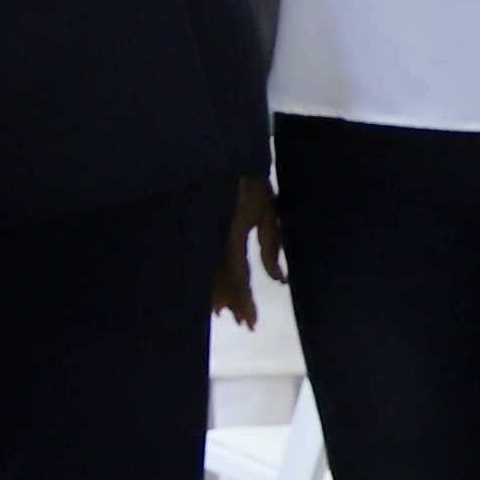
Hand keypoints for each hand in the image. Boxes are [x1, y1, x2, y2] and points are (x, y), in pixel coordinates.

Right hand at [215, 173, 285, 323]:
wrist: (225, 156)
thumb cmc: (252, 182)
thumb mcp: (268, 214)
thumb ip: (271, 248)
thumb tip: (278, 280)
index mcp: (231, 236)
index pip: (238, 277)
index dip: (244, 301)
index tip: (250, 322)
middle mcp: (214, 240)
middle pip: (219, 280)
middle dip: (230, 302)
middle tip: (242, 323)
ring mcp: (204, 235)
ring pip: (208, 273)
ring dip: (215, 294)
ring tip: (223, 312)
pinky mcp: (200, 231)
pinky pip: (204, 259)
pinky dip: (208, 276)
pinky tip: (210, 289)